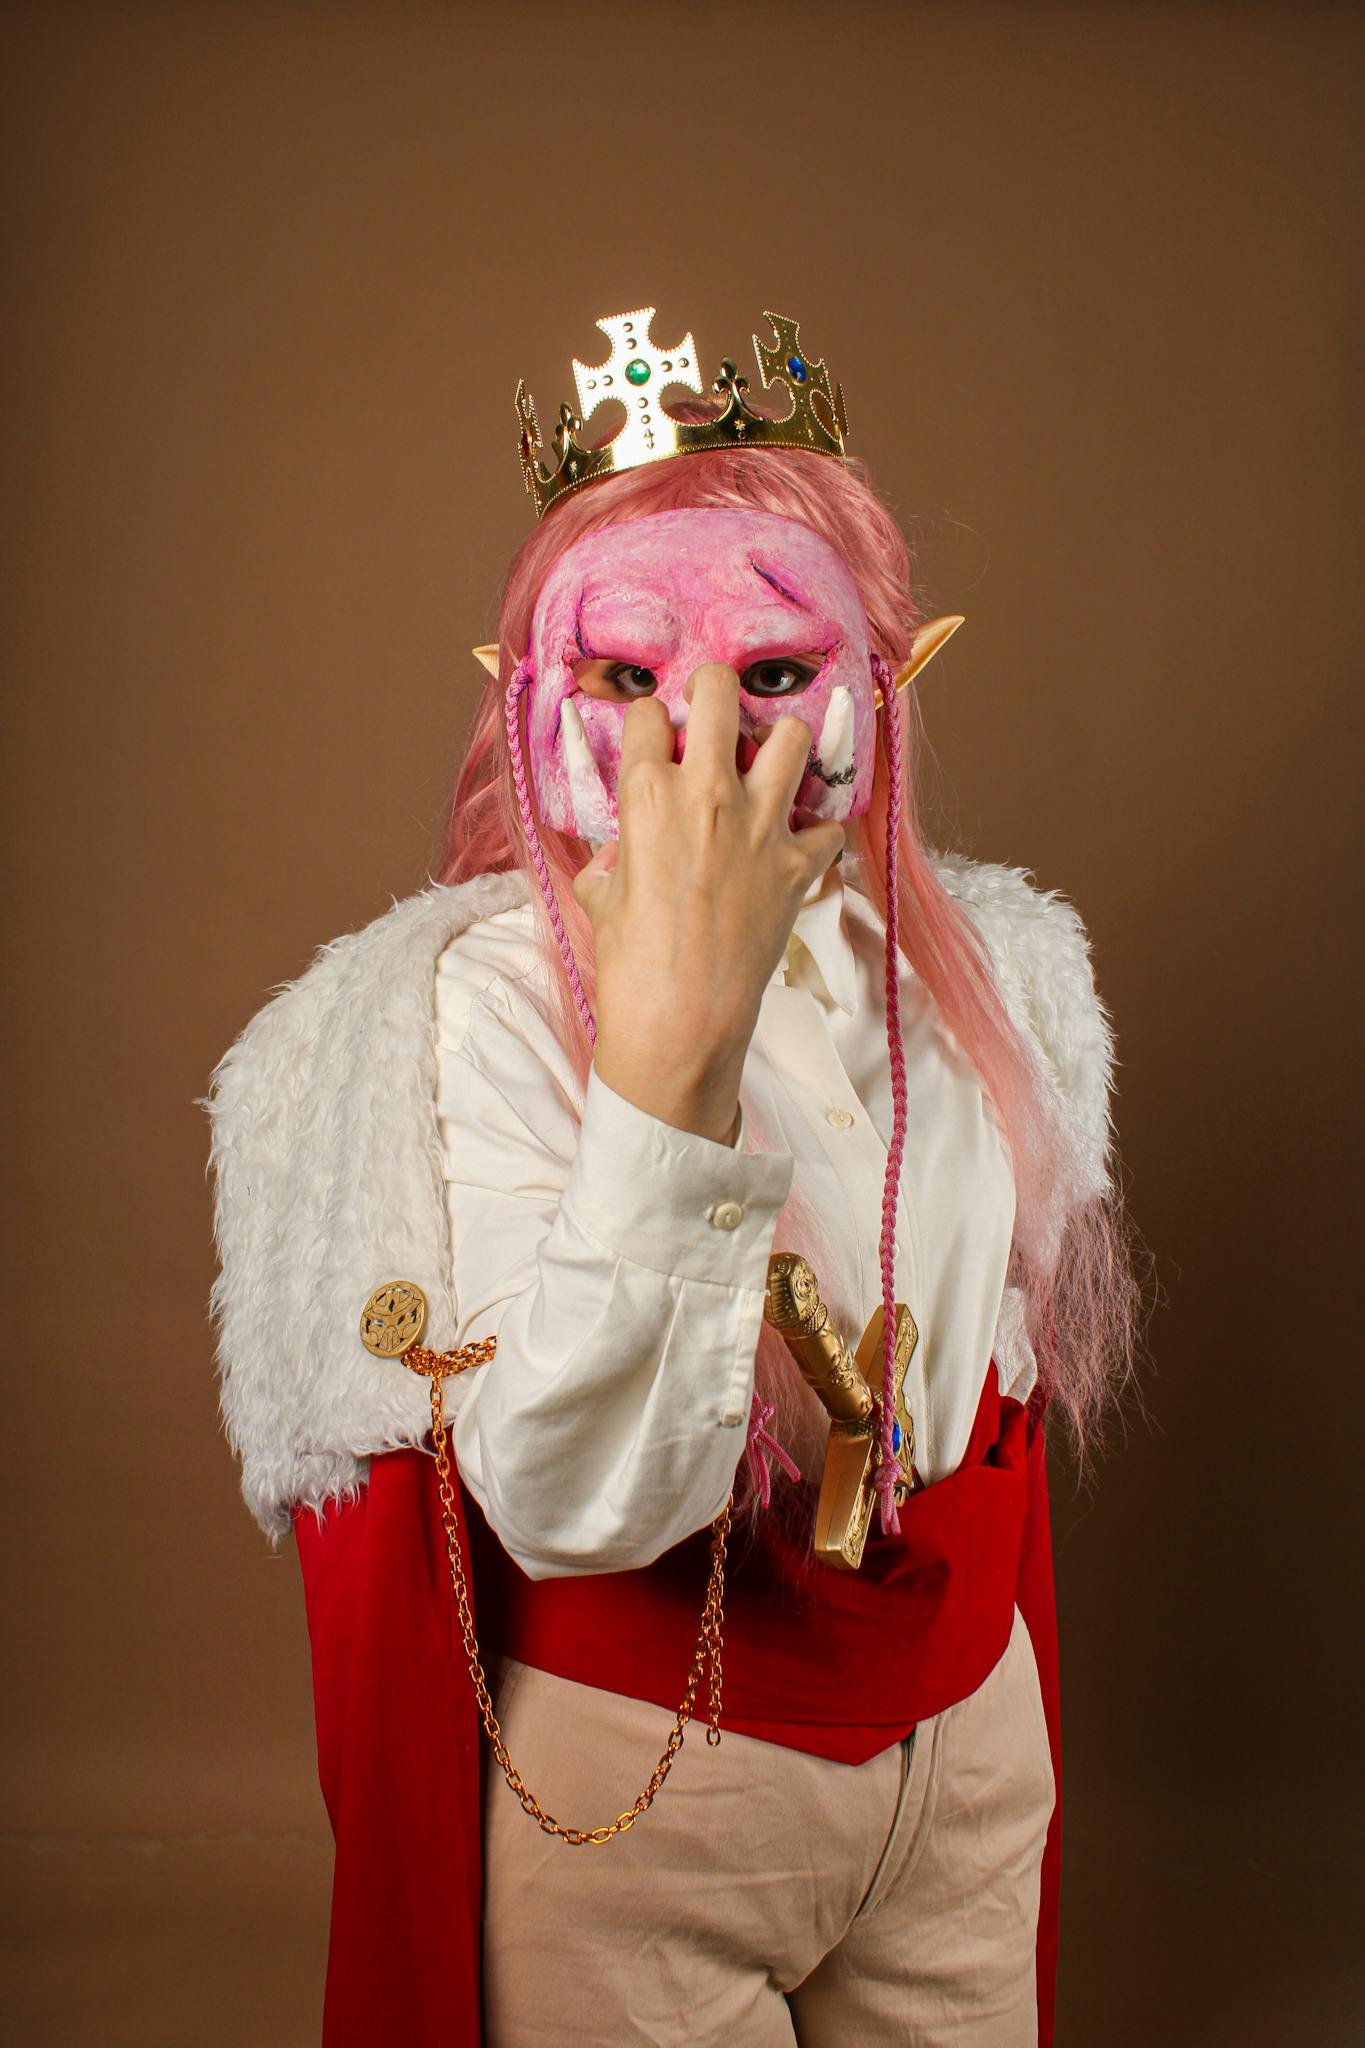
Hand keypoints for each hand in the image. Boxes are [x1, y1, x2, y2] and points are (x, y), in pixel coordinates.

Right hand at [571, 665, 846, 1143]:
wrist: (681, 1021)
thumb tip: (625, 849)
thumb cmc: (630, 964)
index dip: (650, 725)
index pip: (648, 715)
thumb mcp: (600, 896)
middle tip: (713, 710)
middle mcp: (707, 792)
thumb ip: (615, 854)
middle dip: (714, 690)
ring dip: (778, 744)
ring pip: (791, 736)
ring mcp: (761, 825)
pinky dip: (818, 828)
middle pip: (720, 691)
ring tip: (765, 765)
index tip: (655, 741)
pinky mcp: (800, 864)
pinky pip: (829, 824)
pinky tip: (798, 840)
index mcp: (647, 793)